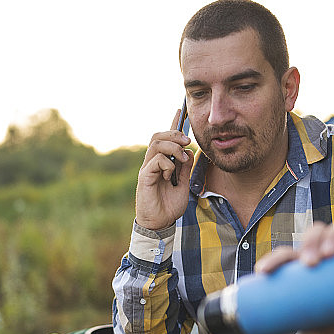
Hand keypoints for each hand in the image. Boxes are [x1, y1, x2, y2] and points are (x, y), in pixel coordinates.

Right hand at [135, 109, 194, 230]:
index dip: (173, 124)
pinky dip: (167, 164)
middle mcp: (153, 162)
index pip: (166, 139)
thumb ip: (185, 168)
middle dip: (174, 133)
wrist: (161, 223)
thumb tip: (189, 152)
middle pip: (158, 136)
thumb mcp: (184, 184)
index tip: (180, 110)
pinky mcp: (145, 176)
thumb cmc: (170, 206)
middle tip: (187, 141)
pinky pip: (156, 160)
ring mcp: (147, 168)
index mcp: (163, 162)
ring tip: (182, 158)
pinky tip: (170, 175)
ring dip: (172, 147)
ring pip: (156, 144)